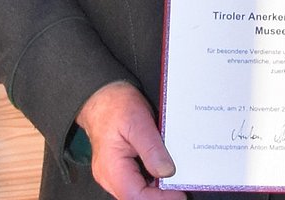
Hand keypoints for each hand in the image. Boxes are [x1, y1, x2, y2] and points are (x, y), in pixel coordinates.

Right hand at [75, 80, 175, 199]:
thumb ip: (152, 149)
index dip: (159, 198)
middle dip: (159, 195)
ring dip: (155, 188)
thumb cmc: (116, 105)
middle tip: (182, 186)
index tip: (180, 194)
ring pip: (136, 190)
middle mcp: (109, 176)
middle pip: (135, 197)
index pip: (135, 196)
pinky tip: (164, 170)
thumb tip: (167, 172)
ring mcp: (112, 173)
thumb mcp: (139, 122)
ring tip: (177, 179)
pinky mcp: (118, 166)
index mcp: (112, 168)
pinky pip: (135, 180)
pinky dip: (150, 179)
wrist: (102, 94)